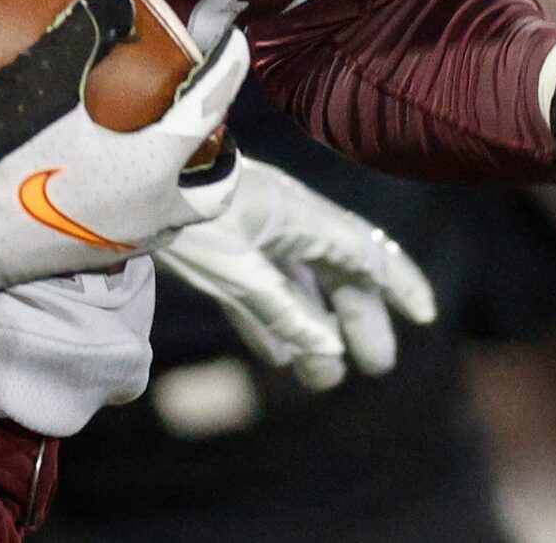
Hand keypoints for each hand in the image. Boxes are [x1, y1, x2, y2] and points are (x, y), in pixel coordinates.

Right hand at [0, 0, 245, 294]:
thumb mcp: (42, 82)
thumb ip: (85, 35)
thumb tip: (117, 6)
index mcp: (151, 171)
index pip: (207, 112)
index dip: (227, 72)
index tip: (234, 44)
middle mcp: (149, 215)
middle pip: (215, 193)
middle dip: (222, 157)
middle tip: (209, 120)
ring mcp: (121, 245)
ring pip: (178, 219)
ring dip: (187, 187)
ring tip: (171, 151)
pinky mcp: (89, 261)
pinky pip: (142, 233)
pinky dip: (149, 205)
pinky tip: (118, 180)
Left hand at [157, 157, 436, 389]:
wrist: (131, 176)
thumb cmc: (189, 215)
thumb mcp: (237, 269)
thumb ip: (284, 311)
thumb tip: (330, 351)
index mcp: (302, 218)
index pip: (366, 253)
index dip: (398, 284)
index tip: (424, 316)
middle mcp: (286, 222)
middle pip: (337, 272)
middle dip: (359, 318)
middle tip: (377, 365)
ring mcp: (255, 233)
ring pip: (298, 285)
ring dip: (314, 329)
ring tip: (323, 378)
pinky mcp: (223, 247)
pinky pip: (259, 289)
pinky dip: (272, 322)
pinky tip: (274, 355)